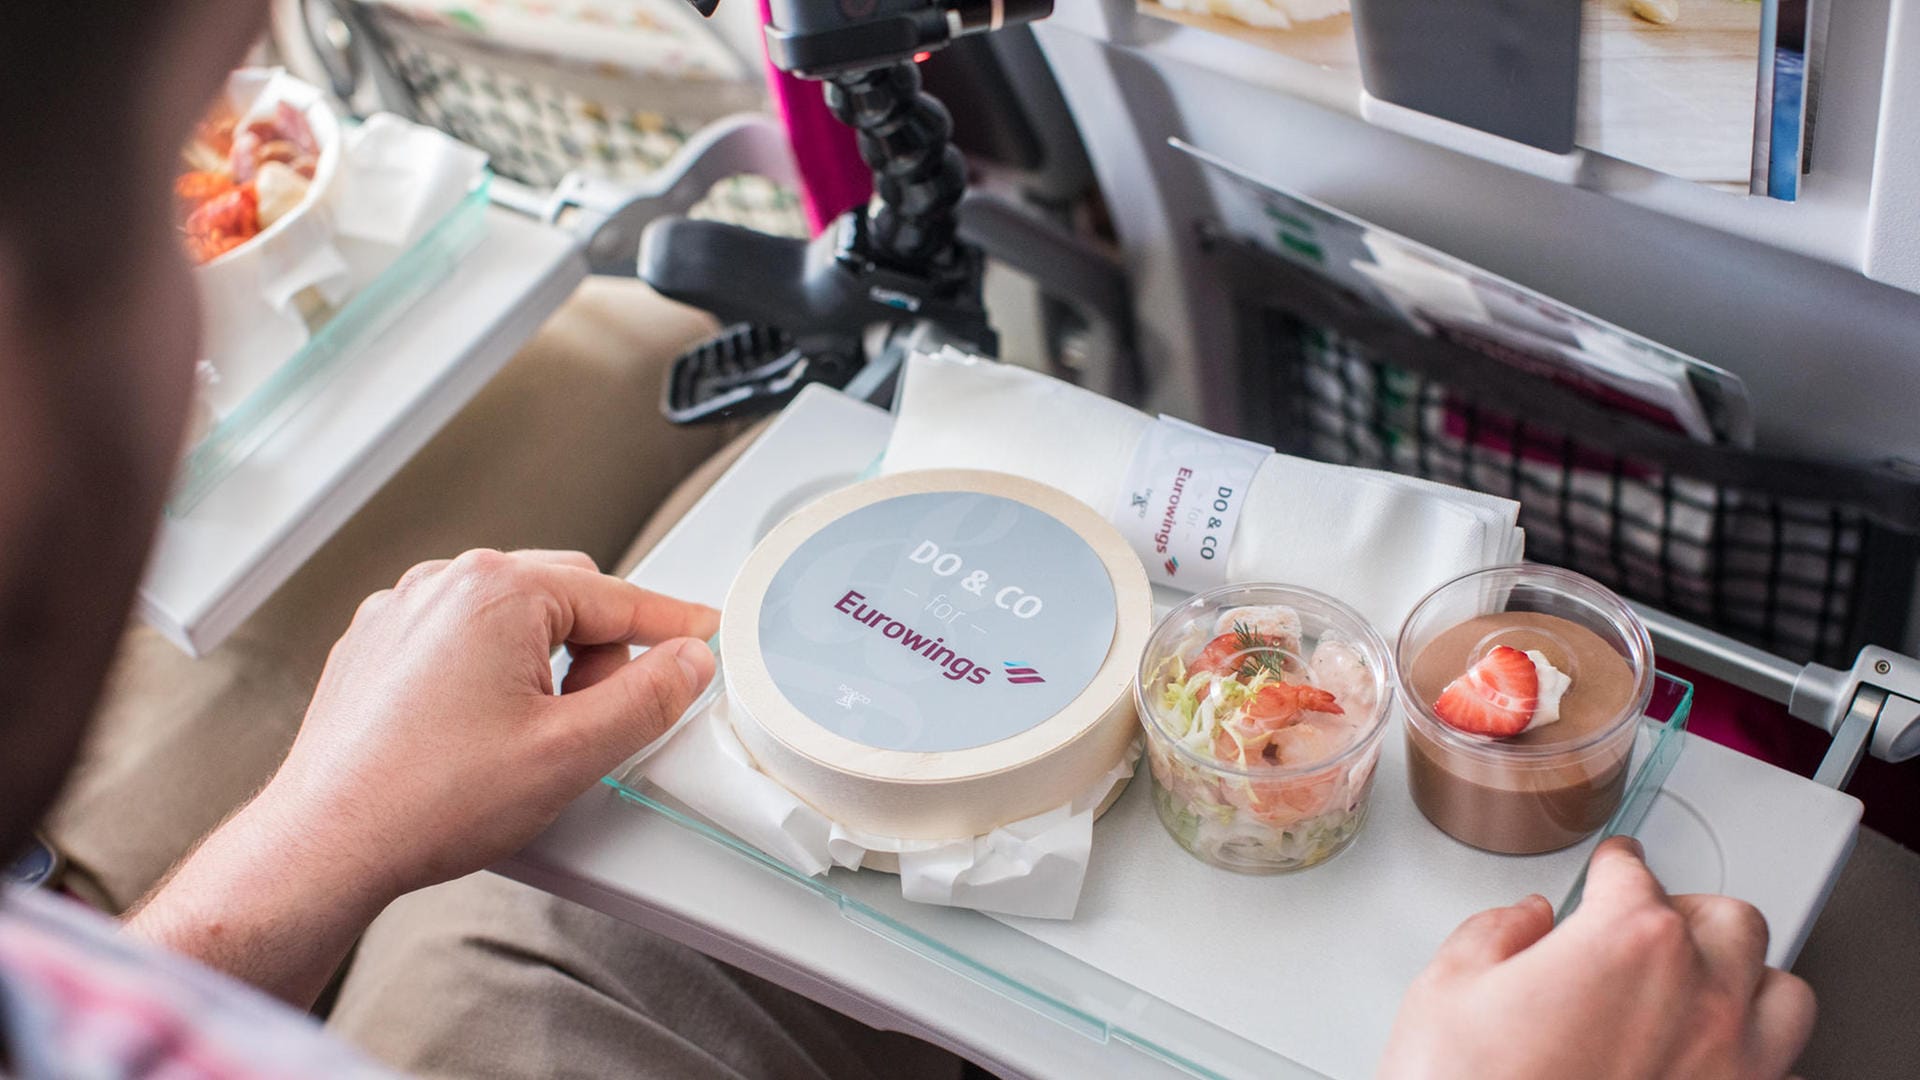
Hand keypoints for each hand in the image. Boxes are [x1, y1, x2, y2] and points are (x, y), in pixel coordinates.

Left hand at [129, 549, 716, 1003]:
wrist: (327, 843)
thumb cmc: (429, 800)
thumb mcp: (572, 753)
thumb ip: (649, 698)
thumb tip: (687, 661)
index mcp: (498, 591)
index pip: (618, 598)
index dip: (671, 625)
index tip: (702, 634)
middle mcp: (444, 584)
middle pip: (565, 595)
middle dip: (598, 649)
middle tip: (599, 718)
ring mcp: (402, 610)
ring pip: (511, 614)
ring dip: (542, 659)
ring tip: (529, 735)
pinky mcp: (375, 644)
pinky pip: (459, 634)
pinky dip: (489, 668)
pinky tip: (481, 731)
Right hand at [1378, 837, 1815, 1079]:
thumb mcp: (1446, 990)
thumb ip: (1494, 935)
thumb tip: (1523, 922)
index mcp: (1626, 941)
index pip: (1635, 876)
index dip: (1616, 866)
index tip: (1615, 869)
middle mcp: (1696, 995)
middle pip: (1731, 922)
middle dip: (1689, 914)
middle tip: (1651, 923)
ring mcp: (1729, 1065)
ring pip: (1781, 993)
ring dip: (1745, 980)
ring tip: (1702, 985)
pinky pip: (1783, 1071)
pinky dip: (1756, 1056)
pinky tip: (1717, 1057)